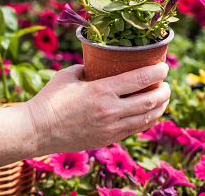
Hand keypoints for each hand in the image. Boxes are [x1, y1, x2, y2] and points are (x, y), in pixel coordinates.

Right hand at [25, 62, 169, 153]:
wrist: (38, 129)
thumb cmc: (50, 98)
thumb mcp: (69, 74)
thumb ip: (88, 68)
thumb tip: (99, 64)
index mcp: (101, 90)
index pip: (140, 79)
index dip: (157, 71)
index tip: (164, 66)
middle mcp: (110, 110)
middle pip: (150, 100)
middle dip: (164, 90)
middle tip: (167, 83)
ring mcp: (110, 128)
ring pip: (146, 118)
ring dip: (160, 107)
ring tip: (163, 98)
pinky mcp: (107, 139)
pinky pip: (135, 129)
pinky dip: (147, 120)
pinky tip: (150, 114)